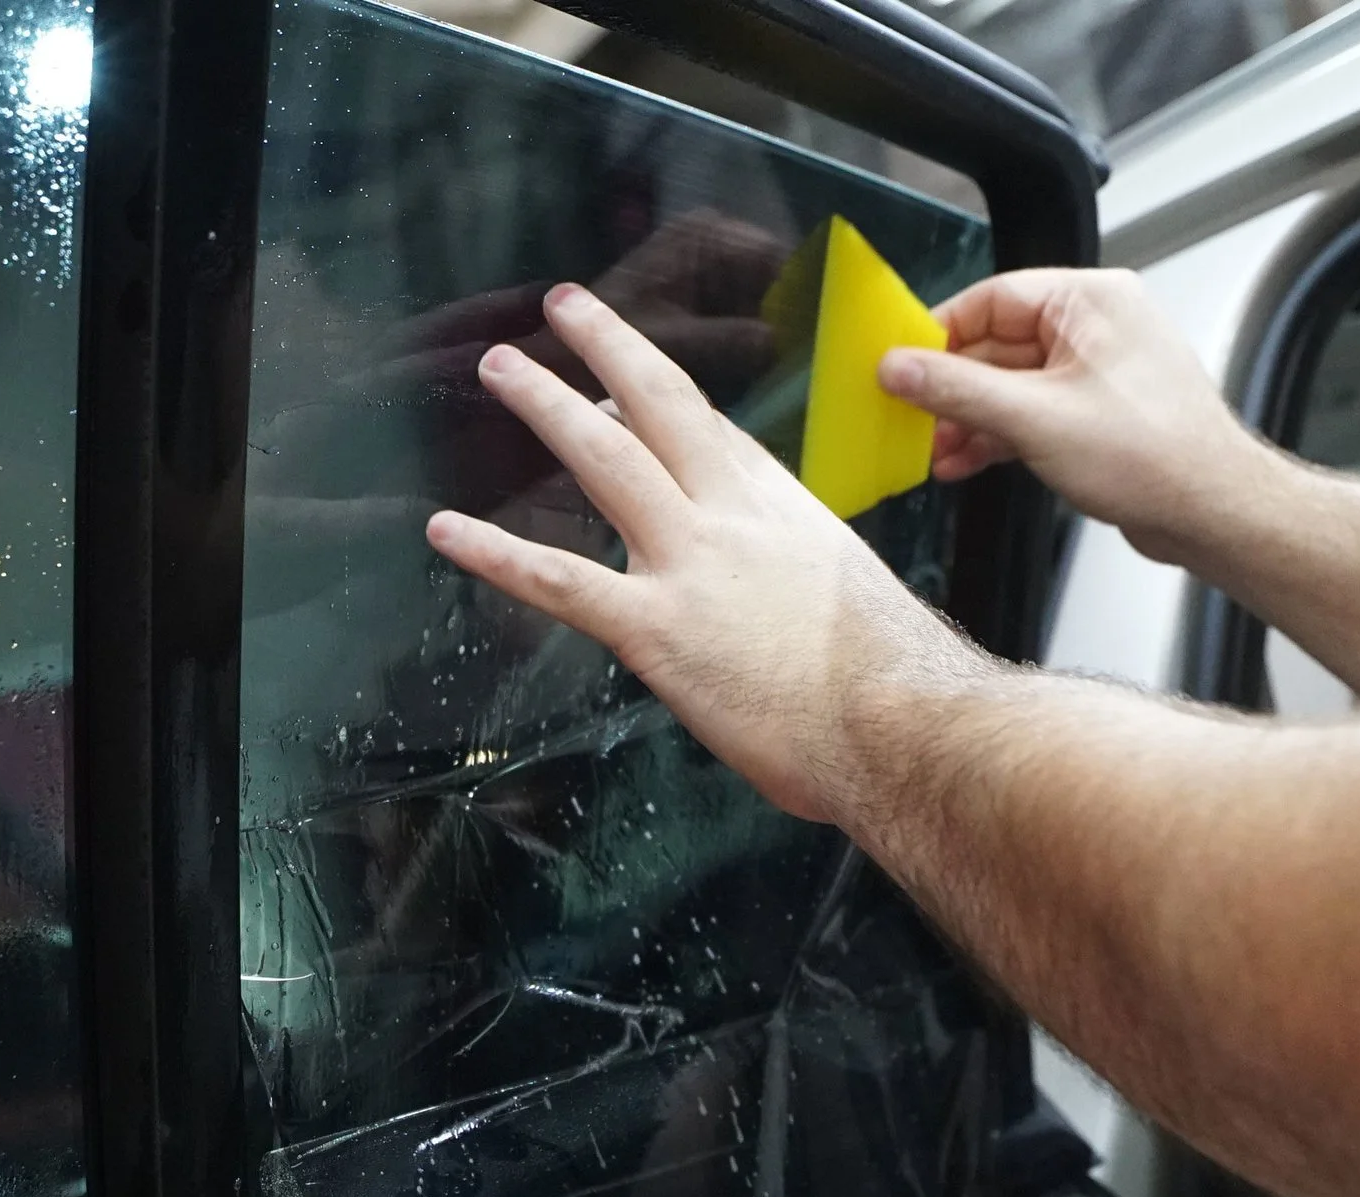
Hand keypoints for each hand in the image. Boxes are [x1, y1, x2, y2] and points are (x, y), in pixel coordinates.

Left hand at [426, 284, 996, 827]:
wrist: (910, 724)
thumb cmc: (900, 684)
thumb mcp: (856, 600)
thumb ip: (805, 584)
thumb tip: (787, 604)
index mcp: (786, 510)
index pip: (714, 434)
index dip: (662, 398)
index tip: (623, 381)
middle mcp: (734, 517)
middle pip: (661, 404)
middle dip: (607, 347)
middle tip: (562, 309)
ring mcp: (691, 563)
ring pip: (606, 458)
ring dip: (548, 404)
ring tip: (502, 369)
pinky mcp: (656, 629)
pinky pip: (560, 581)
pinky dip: (497, 553)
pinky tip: (449, 532)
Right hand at [877, 268, 1291, 563]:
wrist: (1212, 512)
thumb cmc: (1156, 455)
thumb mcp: (1034, 418)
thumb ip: (957, 389)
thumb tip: (898, 368)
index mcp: (1090, 302)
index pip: (991, 299)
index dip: (937, 332)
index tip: (896, 363)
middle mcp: (1095, 327)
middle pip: (995, 344)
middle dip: (949, 387)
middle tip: (906, 415)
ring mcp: (1094, 372)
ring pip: (1008, 384)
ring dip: (967, 418)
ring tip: (932, 451)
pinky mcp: (1093, 413)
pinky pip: (1028, 412)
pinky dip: (995, 435)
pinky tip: (963, 461)